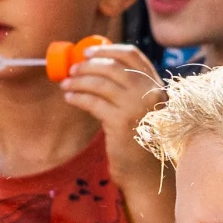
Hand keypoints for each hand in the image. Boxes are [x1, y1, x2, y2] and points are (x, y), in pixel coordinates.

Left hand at [58, 42, 165, 189]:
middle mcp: (150, 92)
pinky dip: (78, 97)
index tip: (87, 52)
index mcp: (156, 85)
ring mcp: (137, 107)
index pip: (132, 55)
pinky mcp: (121, 122)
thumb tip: (94, 68)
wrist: (146, 172)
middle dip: (88, 65)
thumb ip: (128, 90)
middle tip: (72, 69)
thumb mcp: (141, 109)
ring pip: (101, 83)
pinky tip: (69, 97)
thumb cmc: (139, 141)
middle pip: (113, 66)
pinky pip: (93, 102)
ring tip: (66, 83)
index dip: (107, 50)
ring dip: (79, 81)